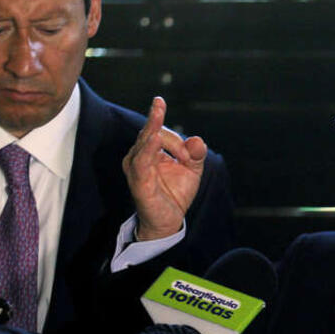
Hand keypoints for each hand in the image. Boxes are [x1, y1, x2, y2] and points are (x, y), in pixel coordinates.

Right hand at [123, 97, 206, 240]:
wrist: (169, 221)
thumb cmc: (176, 192)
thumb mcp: (192, 169)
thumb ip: (197, 154)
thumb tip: (197, 140)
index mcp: (150, 150)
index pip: (160, 132)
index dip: (177, 140)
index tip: (187, 151)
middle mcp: (139, 156)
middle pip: (152, 132)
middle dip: (169, 134)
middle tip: (175, 132)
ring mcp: (137, 168)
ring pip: (144, 142)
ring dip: (154, 129)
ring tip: (157, 112)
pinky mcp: (139, 182)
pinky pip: (142, 162)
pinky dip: (147, 149)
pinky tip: (153, 139)